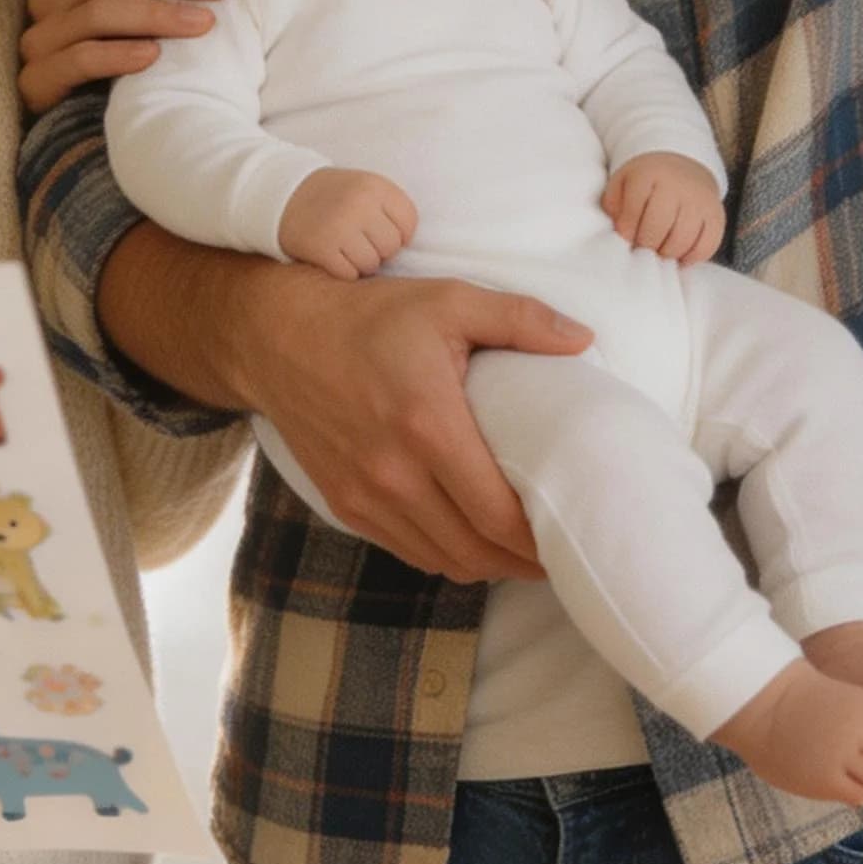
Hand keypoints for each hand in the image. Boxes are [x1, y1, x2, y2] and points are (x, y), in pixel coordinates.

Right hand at [231, 262, 590, 587]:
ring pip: (444, 559)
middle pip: (476, 550)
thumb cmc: (371, 316)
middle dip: (523, 561)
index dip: (539, 538)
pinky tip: (472, 538)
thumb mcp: (449, 300)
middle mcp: (394, 473)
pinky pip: (409, 551)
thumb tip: (583, 340)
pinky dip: (447, 554)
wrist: (279, 337)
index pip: (497, 514)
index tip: (570, 531)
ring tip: (522, 549)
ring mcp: (365, 495)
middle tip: (558, 548)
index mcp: (428, 425)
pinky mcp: (345, 504)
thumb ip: (521, 319)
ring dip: (488, 564)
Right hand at [279, 166, 419, 278]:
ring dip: (360, 263)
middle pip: (391, 247)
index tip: (379, 231)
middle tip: (358, 240)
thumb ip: (390, 210)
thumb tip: (408, 247)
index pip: (409, 223)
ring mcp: (339, 226)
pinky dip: (342, 271)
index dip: (398, 234)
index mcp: (375, 186)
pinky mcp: (321, 247)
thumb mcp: (365, 188)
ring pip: (371, 264)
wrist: (283, 195)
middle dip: (378, 250)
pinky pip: (349, 274)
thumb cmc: (334, 197)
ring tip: (345, 248)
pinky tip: (331, 256)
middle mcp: (360, 204)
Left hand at [602, 151, 725, 262]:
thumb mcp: (623, 181)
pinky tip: (679, 255)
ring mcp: (700, 201)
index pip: (633, 209)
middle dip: (646, 244)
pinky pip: (706, 246)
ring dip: (666, 253)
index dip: (626, 230)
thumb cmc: (648, 181)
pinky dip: (691, 258)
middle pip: (658, 227)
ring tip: (658, 250)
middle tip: (642, 246)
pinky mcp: (717, 216)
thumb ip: (613, 204)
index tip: (626, 235)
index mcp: (650, 174)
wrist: (684, 167)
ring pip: (682, 240)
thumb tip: (621, 231)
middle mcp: (679, 185)